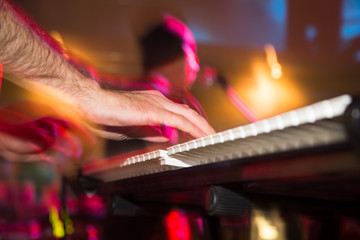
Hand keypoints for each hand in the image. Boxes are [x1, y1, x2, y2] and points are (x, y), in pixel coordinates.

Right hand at [77, 87, 215, 141]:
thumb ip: (152, 132)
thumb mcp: (134, 129)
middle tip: (213, 135)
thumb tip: (168, 136)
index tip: (200, 133)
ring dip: (201, 127)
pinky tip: (200, 136)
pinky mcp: (154, 111)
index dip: (192, 123)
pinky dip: (192, 128)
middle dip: (203, 125)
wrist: (95, 105)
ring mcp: (157, 104)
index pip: (179, 113)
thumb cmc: (108, 116)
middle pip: (188, 112)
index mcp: (153, 103)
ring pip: (187, 115)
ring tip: (212, 137)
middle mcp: (159, 100)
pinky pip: (179, 120)